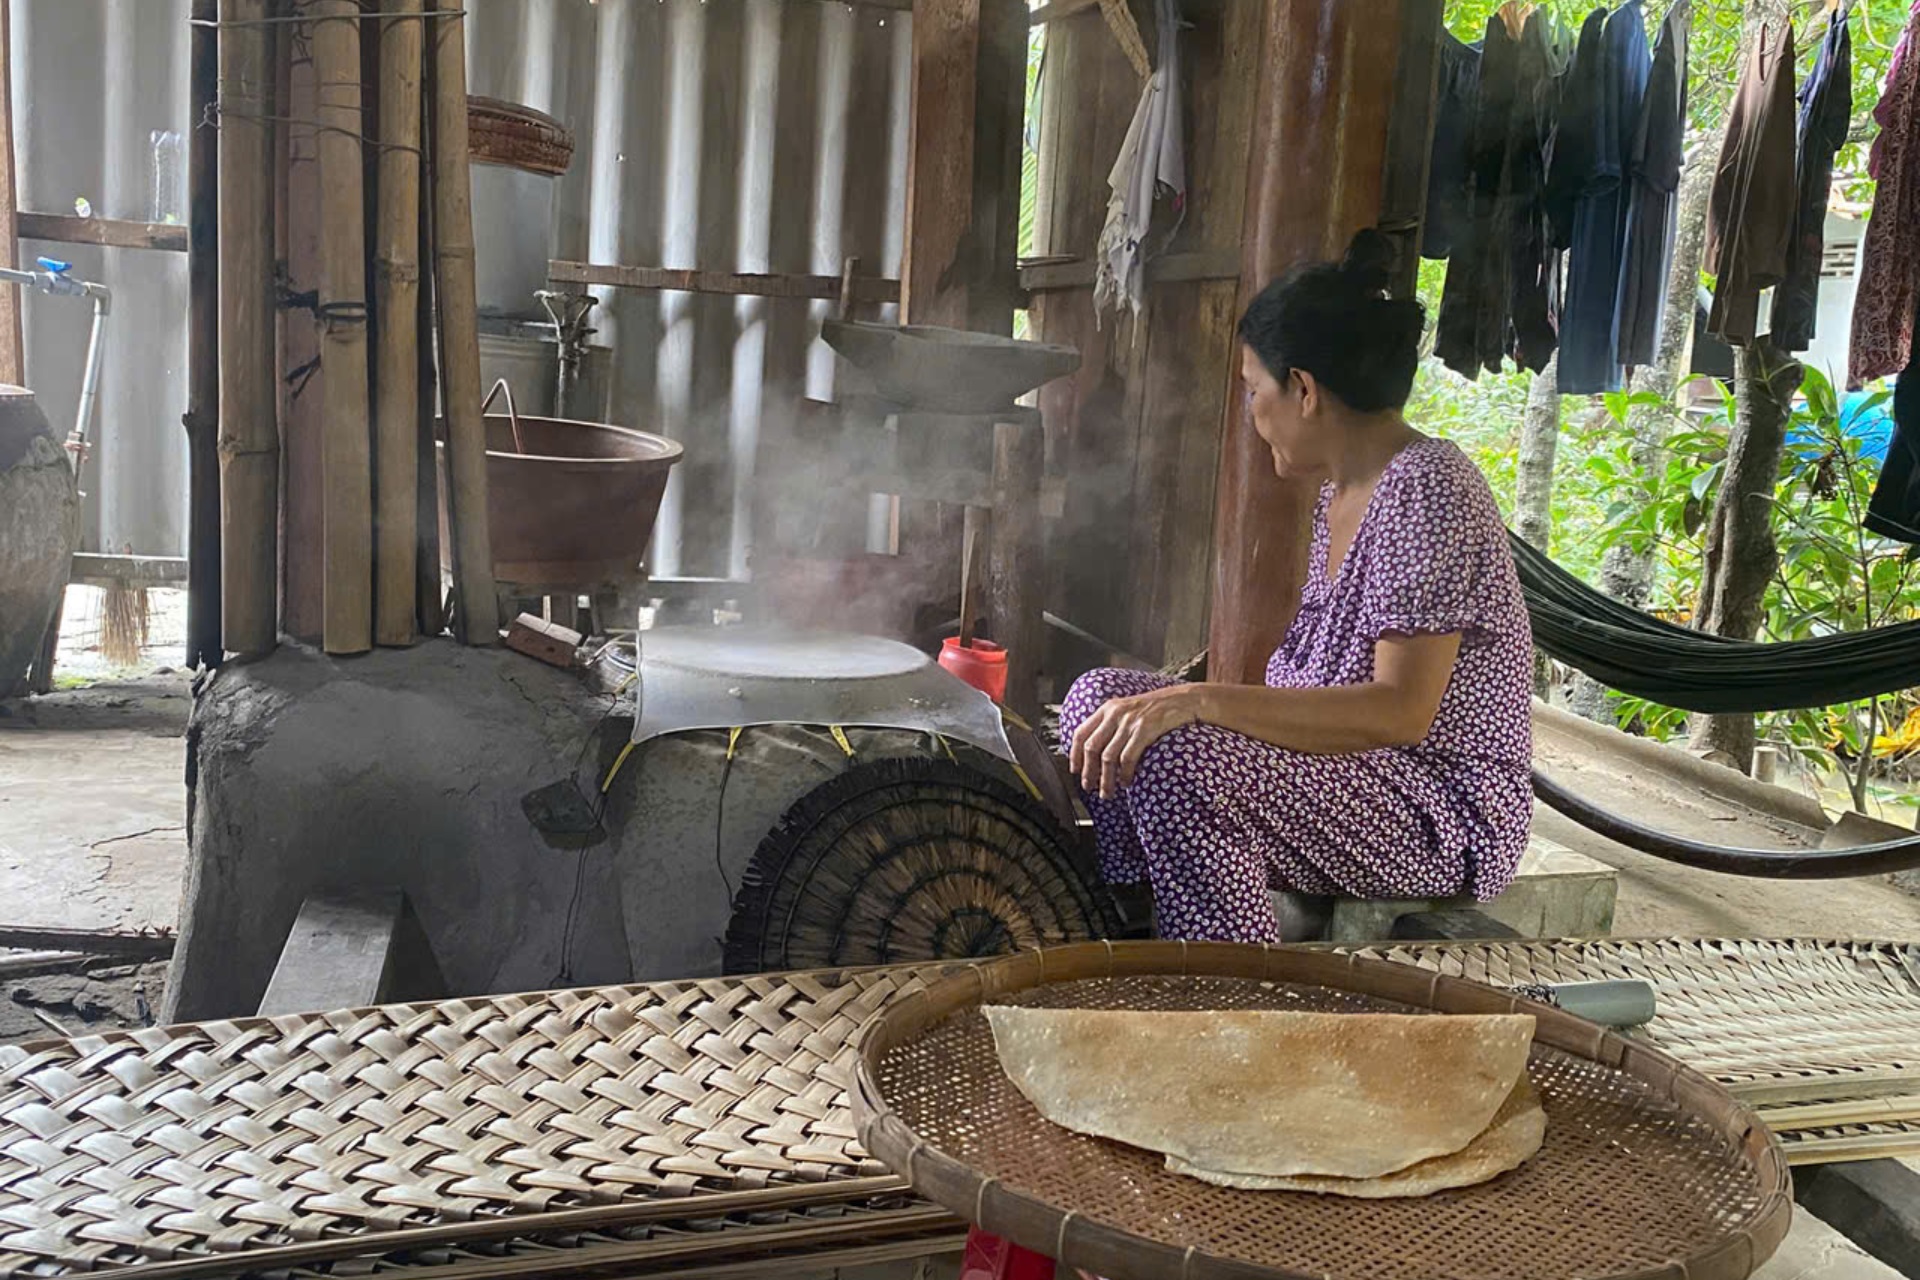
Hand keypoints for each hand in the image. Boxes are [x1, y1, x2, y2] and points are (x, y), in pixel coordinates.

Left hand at [1068, 687, 1199, 800]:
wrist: (1184, 700)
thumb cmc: (1157, 708)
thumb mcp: (1128, 710)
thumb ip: (1112, 724)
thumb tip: (1097, 750)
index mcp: (1107, 708)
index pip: (1081, 733)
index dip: (1074, 754)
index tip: (1075, 770)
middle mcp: (1115, 713)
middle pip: (1091, 747)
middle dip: (1088, 771)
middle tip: (1089, 787)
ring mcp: (1129, 721)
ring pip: (1107, 757)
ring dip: (1105, 779)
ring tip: (1107, 792)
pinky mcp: (1144, 729)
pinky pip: (1127, 757)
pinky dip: (1124, 774)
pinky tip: (1125, 782)